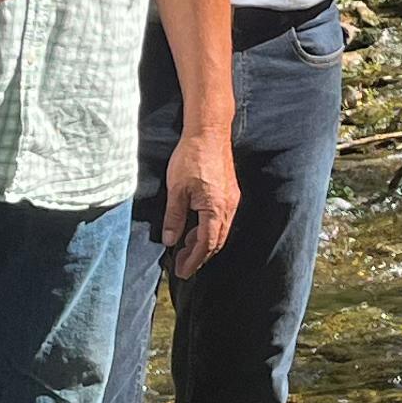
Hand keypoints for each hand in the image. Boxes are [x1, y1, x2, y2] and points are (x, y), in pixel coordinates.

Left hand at [158, 126, 239, 277]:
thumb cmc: (191, 157)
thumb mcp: (176, 190)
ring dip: (204, 243)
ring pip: (220, 231)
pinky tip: (195, 228)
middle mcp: (228, 206)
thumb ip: (174, 218)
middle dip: (199, 256)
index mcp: (215, 209)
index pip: (206, 244)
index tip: (182, 271)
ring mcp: (231, 199)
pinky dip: (208, 229)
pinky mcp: (229, 191)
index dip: (194, 260)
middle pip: (216, 241)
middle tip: (182, 265)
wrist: (209, 131)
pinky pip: (222, 219)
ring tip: (185, 248)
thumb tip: (170, 241)